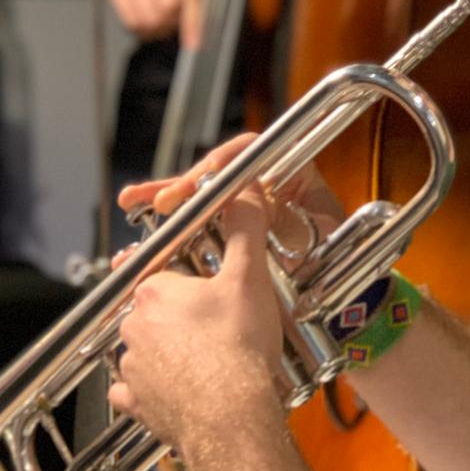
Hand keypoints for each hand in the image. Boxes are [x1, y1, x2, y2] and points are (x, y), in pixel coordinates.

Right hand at [106, 0, 202, 46]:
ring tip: (160, 17)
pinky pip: (131, 21)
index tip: (193, 43)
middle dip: (172, 21)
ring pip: (149, 19)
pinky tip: (146, 16)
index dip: (192, 22)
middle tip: (173, 18)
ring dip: (157, 28)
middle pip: (167, 8)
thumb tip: (197, 28)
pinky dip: (141, 28)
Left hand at [109, 192, 283, 452]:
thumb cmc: (237, 349)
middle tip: (218, 329)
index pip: (167, 275)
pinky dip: (148, 392)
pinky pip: (134, 394)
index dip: (195, 283)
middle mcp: (134, 327)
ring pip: (145, 351)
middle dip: (182, 319)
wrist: (231, 416)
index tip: (214, 295)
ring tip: (206, 362)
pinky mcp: (136, 404)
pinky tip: (173, 391)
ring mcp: (132, 367)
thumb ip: (245, 230)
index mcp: (155, 292)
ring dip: (167, 354)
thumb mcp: (248, 278)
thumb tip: (244, 195)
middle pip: (156, 313)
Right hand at [118, 131, 346, 261]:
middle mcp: (266, 191)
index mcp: (294, 179)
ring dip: (166, 199)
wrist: (335, 316)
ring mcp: (246, 215)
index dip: (223, 164)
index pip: (252, 153)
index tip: (201, 184)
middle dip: (183, 183)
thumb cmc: (337, 276)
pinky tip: (141, 233)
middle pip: (217, 175)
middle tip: (159, 200)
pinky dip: (170, 232)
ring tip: (132, 202)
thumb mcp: (314, 244)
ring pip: (201, 199)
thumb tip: (251, 198)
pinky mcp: (229, 240)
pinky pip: (196, 228)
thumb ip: (285, 220)